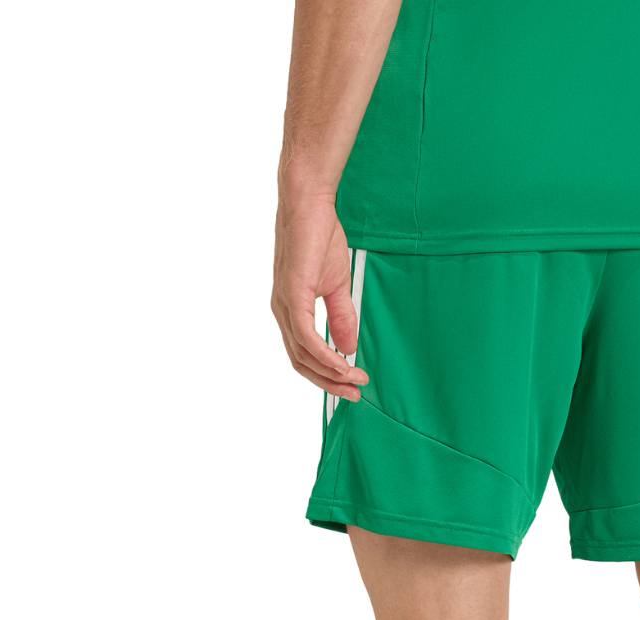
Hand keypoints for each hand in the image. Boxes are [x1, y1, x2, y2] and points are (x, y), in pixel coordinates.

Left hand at [271, 189, 369, 400]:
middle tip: (356, 394)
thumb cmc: (320, 237)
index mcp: (291, 309)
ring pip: (303, 355)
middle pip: (301, 362)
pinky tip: (344, 364)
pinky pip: (307, 338)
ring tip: (356, 380)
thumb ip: (342, 317)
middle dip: (329, 383)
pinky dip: (325, 356)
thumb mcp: (337, 285)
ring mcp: (285, 304)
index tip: (354, 384)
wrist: (310, 204)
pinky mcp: (293, 295)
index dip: (327, 375)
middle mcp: (282, 311)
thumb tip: (348, 348)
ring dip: (331, 373)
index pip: (304, 355)